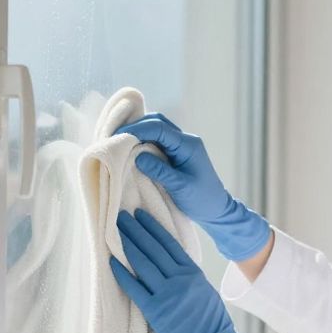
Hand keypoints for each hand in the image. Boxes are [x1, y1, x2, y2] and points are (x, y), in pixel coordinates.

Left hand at [108, 207, 280, 332]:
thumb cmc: (212, 324)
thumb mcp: (205, 291)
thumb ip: (189, 276)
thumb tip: (172, 264)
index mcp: (193, 273)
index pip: (169, 244)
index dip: (153, 227)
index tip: (141, 215)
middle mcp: (180, 279)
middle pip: (153, 249)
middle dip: (136, 230)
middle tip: (121, 216)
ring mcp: (168, 295)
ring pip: (143, 264)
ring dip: (127, 245)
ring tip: (115, 231)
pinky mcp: (157, 312)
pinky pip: (135, 289)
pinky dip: (122, 274)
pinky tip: (111, 262)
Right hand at [114, 113, 270, 260]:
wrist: (217, 210)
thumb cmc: (202, 200)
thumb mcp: (180, 187)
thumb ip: (160, 171)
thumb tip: (137, 156)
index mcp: (188, 145)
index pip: (159, 128)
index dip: (137, 129)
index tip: (118, 137)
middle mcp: (185, 140)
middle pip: (157, 122)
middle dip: (135, 127)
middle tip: (114, 138)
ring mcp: (181, 146)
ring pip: (156, 129)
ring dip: (139, 133)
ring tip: (119, 142)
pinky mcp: (176, 154)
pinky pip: (157, 141)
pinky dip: (143, 142)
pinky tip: (131, 150)